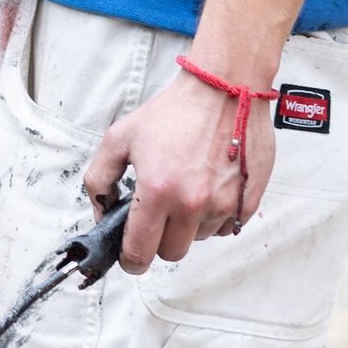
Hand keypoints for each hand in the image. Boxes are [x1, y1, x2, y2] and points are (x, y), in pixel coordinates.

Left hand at [84, 65, 276, 273]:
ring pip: (198, 239)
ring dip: (189, 224)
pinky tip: (208, 188)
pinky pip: (225, 227)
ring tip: (187, 188)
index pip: (139, 252)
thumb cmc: (175, 110)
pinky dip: (215, 216)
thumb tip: (101, 209)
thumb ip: (100, 177)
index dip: (130, 259)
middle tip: (159, 211)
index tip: (130, 253)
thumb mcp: (120, 137)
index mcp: (158, 190)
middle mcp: (192, 202)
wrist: (225, 88)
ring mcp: (223, 204)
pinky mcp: (247, 201)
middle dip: (160, 238)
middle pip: (170, 252)